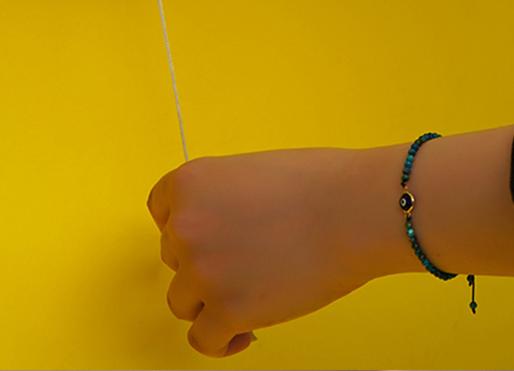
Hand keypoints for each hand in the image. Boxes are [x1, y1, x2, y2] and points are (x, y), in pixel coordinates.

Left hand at [147, 149, 383, 356]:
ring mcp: (202, 269)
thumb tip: (214, 232)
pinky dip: (222, 340)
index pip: (161, 213)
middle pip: (174, 257)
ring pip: (182, 301)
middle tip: (247, 263)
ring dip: (209, 303)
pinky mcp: (227, 310)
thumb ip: (216, 199)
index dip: (187, 228)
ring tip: (249, 297)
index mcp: (187, 183)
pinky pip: (203, 340)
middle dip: (204, 263)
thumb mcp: (244, 173)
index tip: (212, 239)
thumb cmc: (313, 184)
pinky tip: (246, 331)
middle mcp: (183, 224)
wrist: (352, 209)